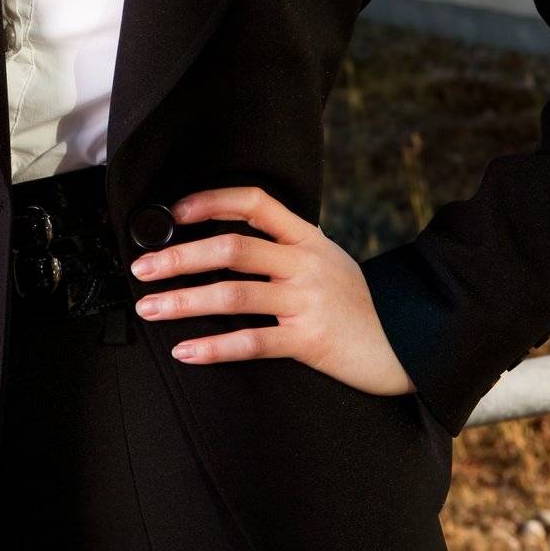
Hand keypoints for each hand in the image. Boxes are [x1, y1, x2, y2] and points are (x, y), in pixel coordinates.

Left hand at [130, 184, 416, 397]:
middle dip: (180, 256)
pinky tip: (186, 350)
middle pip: (232, 247)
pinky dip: (215, 346)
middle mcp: (304, 262)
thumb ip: (285, 246)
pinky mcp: (310, 341)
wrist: (407, 345)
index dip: (213, 200)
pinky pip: (253, 342)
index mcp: (307, 237)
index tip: (176, 211)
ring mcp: (307, 301)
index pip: (255, 202)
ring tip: (149, 307)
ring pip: (234, 293)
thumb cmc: (357, 302)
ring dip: (183, 300)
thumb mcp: (326, 259)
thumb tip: (227, 239)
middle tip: (142, 267)